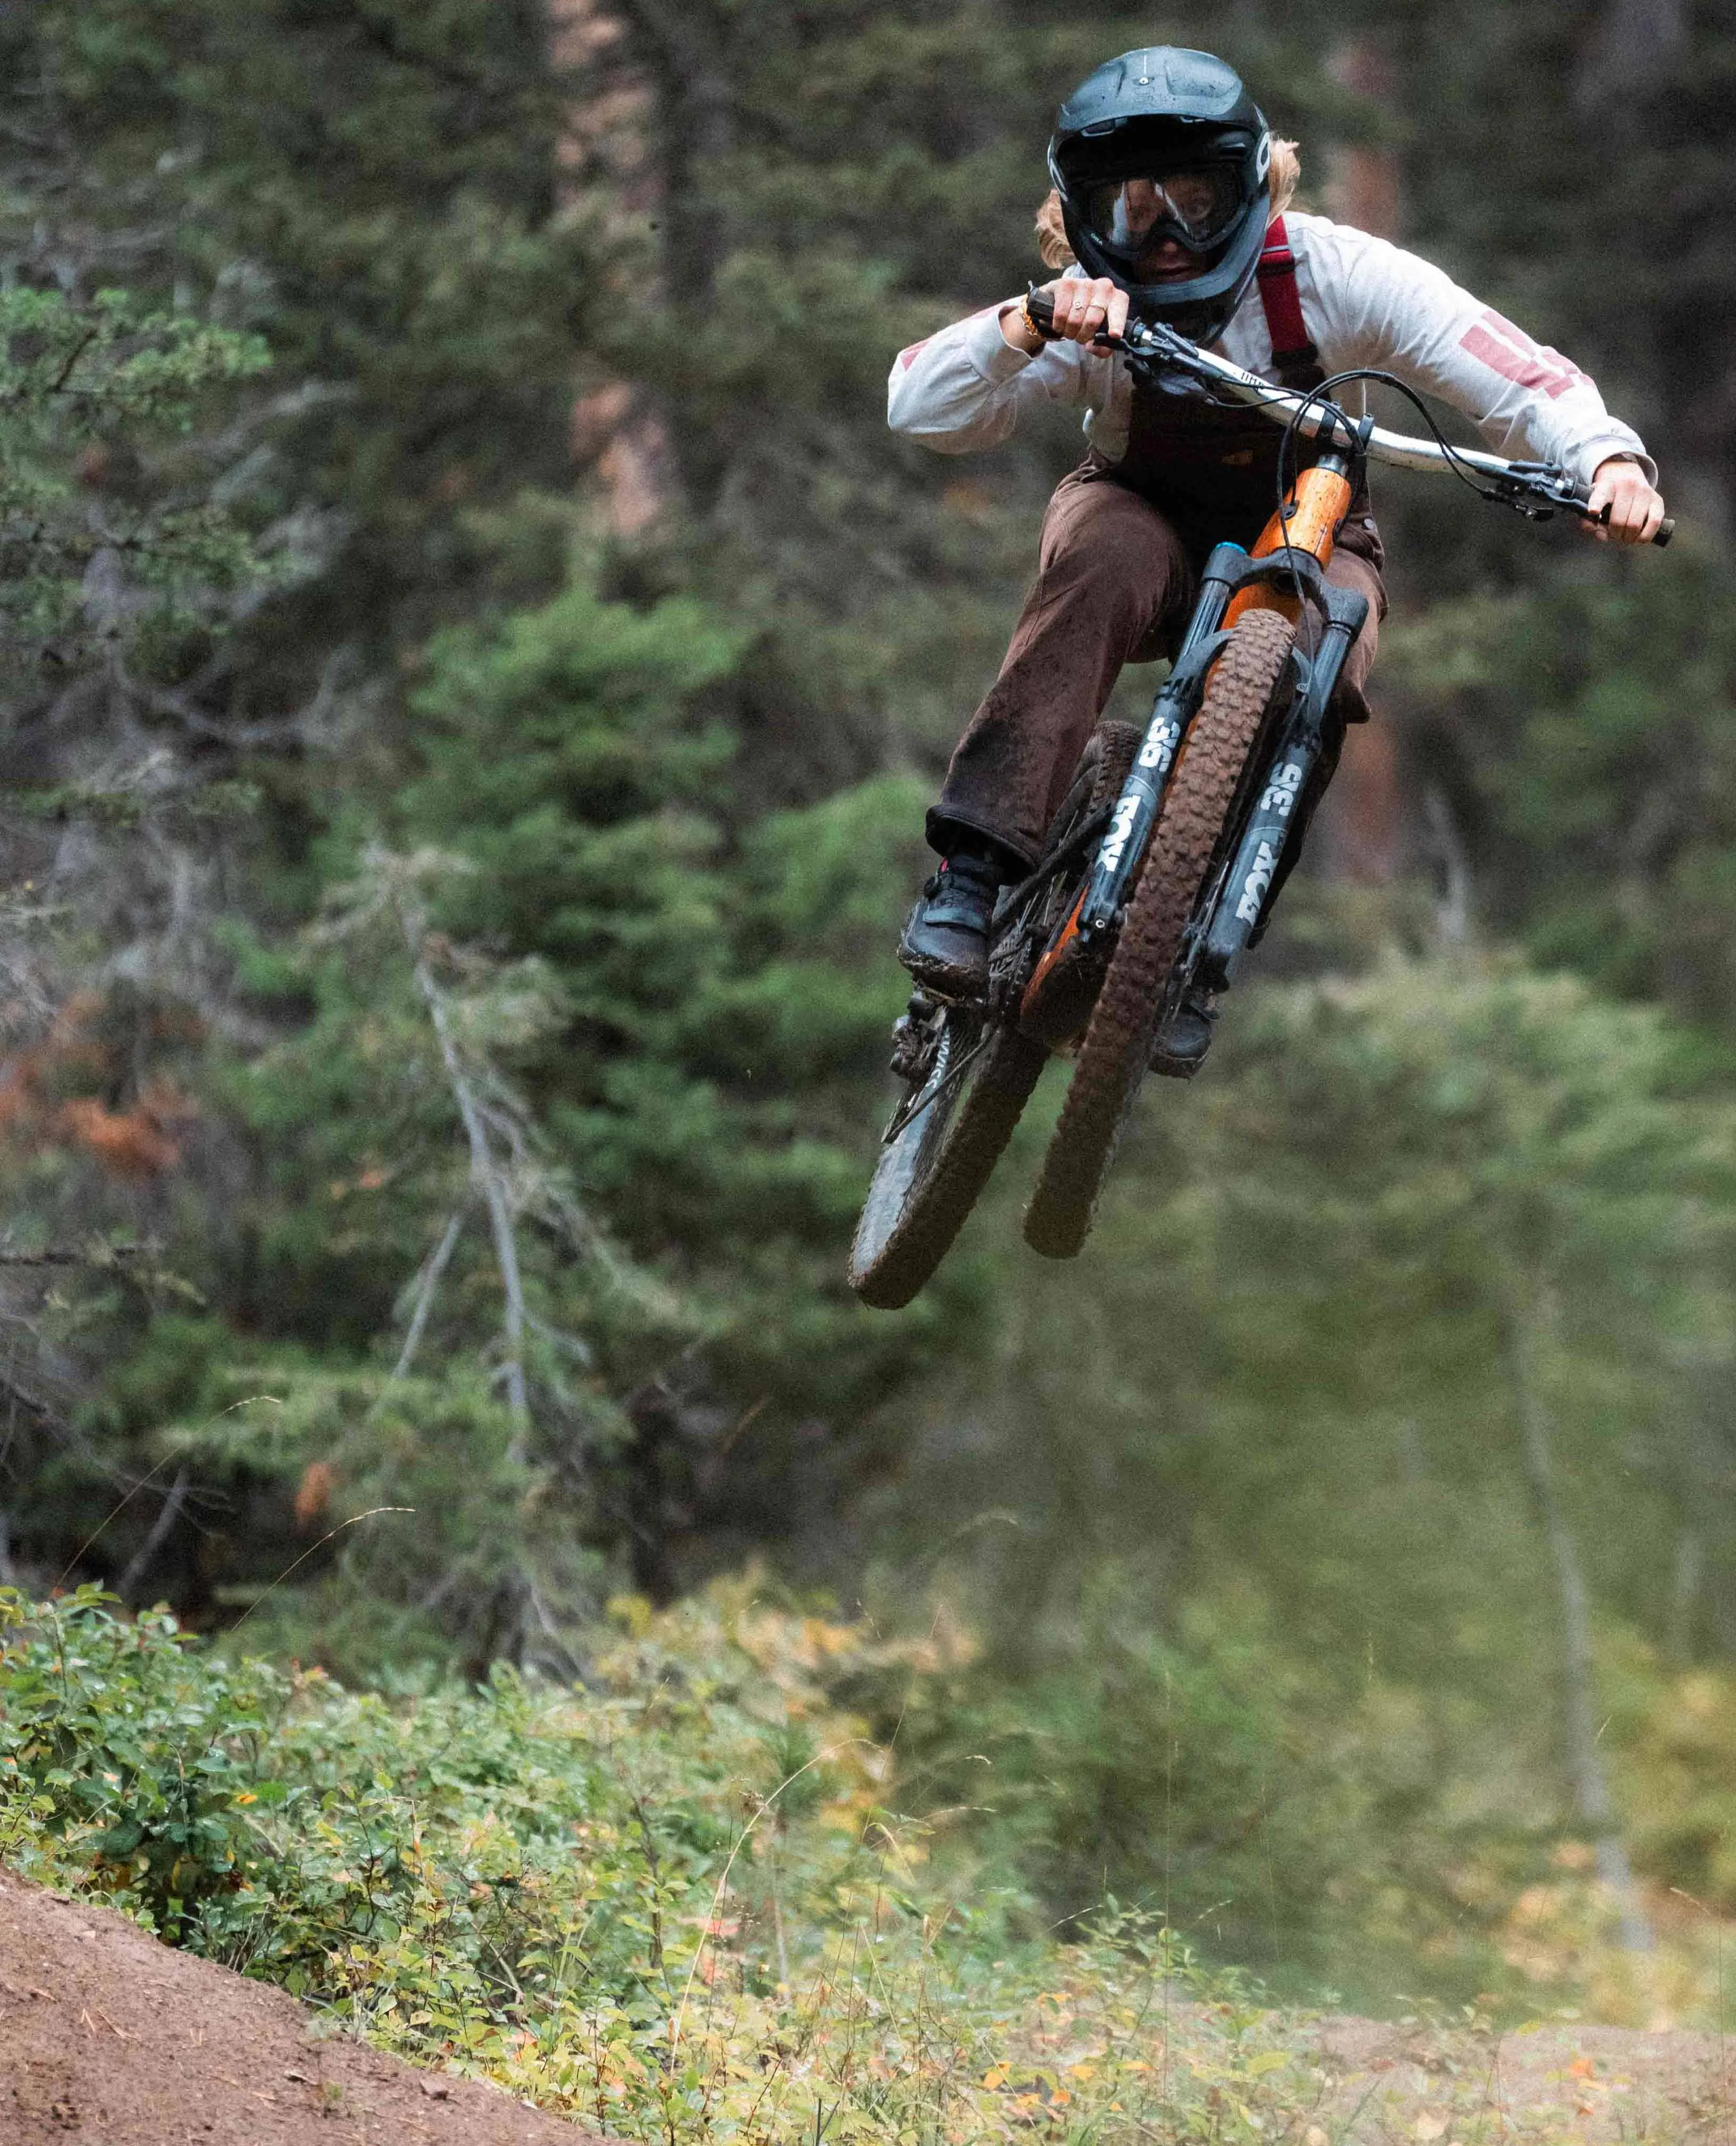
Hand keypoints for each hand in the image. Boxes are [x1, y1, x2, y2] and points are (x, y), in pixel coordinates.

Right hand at [1002, 276, 1128, 355]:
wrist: (1053, 310)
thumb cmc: (1078, 322)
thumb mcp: (1092, 335)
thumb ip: (1102, 345)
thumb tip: (1103, 348)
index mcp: (1112, 298)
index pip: (1120, 304)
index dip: (1118, 321)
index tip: (1114, 335)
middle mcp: (1100, 286)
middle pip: (1095, 317)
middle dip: (1085, 335)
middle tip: (1079, 339)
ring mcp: (1082, 283)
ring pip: (1077, 317)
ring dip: (1070, 331)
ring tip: (1068, 330)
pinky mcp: (1063, 284)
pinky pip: (1062, 312)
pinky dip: (1059, 324)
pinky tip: (1058, 324)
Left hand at [1583, 457, 1666, 544]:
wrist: (1628, 477)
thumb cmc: (1610, 498)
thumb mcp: (1596, 504)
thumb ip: (1591, 522)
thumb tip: (1600, 535)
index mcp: (1607, 486)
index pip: (1601, 495)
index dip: (1596, 504)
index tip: (1593, 511)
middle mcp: (1627, 486)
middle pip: (1619, 521)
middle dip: (1615, 534)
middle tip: (1615, 534)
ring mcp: (1644, 492)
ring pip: (1635, 525)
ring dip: (1628, 537)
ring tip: (1626, 536)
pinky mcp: (1657, 500)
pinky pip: (1654, 523)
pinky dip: (1644, 536)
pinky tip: (1638, 538)